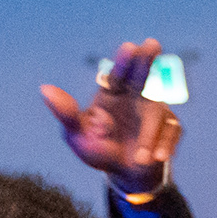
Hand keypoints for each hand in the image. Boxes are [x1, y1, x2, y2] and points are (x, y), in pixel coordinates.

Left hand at [41, 37, 181, 200]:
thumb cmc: (98, 150)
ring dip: (149, 136)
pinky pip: (172, 132)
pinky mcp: (171, 127)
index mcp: (111, 93)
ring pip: (157, 114)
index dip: (123, 61)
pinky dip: (165, 145)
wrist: (126, 174)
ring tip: (140, 158)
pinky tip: (157, 158)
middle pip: (142, 74)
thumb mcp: (77, 135)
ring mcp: (155, 110)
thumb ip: (65, 113)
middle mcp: (135, 96)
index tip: (129, 47)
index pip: (117, 74)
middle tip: (152, 43)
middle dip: (147, 60)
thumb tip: (44, 89)